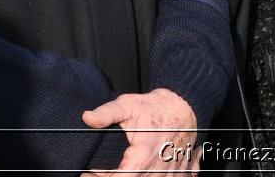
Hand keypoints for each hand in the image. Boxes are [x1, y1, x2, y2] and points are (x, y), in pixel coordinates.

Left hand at [81, 87, 196, 174]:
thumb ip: (107, 113)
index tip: (88, 173)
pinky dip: (152, 176)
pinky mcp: (179, 174)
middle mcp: (157, 170)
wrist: (187, 105)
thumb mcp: (129, 104)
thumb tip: (87, 117)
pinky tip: (144, 170)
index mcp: (143, 156)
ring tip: (119, 169)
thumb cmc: (157, 107)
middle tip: (98, 170)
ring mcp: (170, 173)